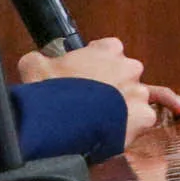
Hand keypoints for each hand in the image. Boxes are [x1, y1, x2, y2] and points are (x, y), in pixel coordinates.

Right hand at [17, 37, 156, 142]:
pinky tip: (112, 131)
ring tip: (101, 120)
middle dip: (114, 85)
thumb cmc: (52, 92)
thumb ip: (41, 58)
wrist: (61, 122)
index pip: (110, 49)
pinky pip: (141, 122)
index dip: (98, 62)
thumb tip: (35, 60)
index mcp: (108, 49)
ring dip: (122, 106)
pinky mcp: (144, 117)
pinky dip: (130, 127)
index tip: (88, 72)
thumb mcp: (35, 65)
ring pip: (135, 99)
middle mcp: (129, 67)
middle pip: (126, 74)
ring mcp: (139, 92)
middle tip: (94, 100)